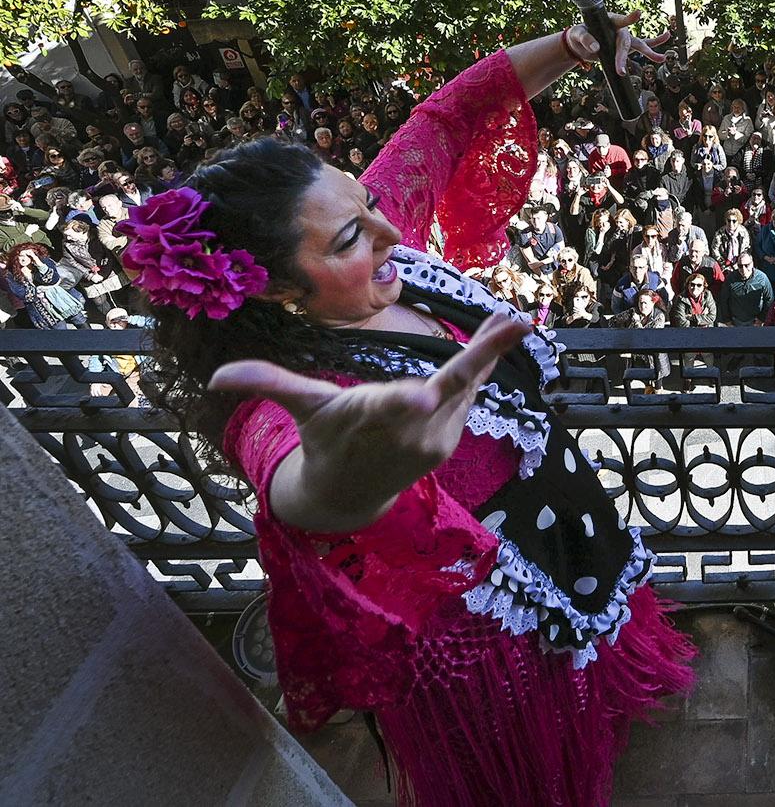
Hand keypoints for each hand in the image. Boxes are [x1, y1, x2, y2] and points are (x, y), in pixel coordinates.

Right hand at [209, 312, 530, 531]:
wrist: (348, 496)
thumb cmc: (323, 439)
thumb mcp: (300, 409)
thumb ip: (268, 383)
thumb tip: (217, 376)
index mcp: (365, 418)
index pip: (383, 408)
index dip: (404, 402)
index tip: (424, 393)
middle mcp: (404, 431)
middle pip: (447, 387)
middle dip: (483, 355)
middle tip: (515, 323)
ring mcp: (432, 439)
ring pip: (467, 387)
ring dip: (491, 352)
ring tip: (513, 319)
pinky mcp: (449, 440)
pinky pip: (469, 397)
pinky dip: (483, 368)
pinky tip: (498, 339)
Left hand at [568, 10, 671, 76]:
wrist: (579, 44)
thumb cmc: (578, 35)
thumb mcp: (578, 34)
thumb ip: (586, 39)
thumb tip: (596, 48)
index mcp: (609, 21)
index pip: (620, 20)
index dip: (629, 18)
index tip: (639, 14)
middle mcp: (619, 29)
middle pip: (625, 42)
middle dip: (623, 56)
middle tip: (620, 70)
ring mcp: (623, 38)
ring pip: (638, 45)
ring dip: (649, 53)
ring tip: (661, 58)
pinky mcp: (625, 48)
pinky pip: (641, 48)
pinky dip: (652, 51)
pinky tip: (662, 57)